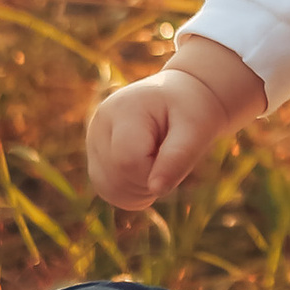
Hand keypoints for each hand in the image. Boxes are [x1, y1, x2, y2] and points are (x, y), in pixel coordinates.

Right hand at [85, 38, 261, 205]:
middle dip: (151, 180)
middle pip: (117, 179)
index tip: (175, 154)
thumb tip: (156, 190)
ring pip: (109, 189)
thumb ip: (178, 158)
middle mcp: (99, 125)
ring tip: (160, 161)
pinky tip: (149, 173)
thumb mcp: (195, 129)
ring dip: (142, 189)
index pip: (128, 162)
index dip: (156, 171)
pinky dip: (132, 192)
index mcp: (122, 109)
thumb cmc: (191, 110)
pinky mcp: (96, 156)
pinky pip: (108, 191)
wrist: (181, 98)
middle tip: (171, 155)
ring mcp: (93, 141)